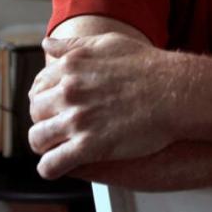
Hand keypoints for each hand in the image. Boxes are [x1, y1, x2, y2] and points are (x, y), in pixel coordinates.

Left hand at [28, 33, 179, 178]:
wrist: (175, 91)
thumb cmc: (148, 66)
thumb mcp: (108, 43)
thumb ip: (74, 45)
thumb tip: (47, 45)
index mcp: (71, 66)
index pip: (39, 85)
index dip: (44, 96)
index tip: (54, 104)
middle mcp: (69, 91)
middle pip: (36, 110)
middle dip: (44, 118)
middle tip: (58, 124)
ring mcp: (78, 119)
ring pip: (38, 138)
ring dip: (44, 143)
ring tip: (57, 145)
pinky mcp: (89, 146)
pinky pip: (52, 164)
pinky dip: (51, 167)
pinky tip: (60, 165)